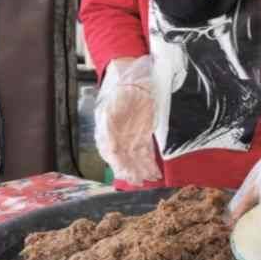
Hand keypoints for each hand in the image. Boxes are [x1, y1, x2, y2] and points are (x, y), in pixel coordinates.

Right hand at [94, 55, 161, 184]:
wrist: (129, 78)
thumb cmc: (118, 91)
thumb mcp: (110, 108)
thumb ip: (109, 127)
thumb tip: (111, 147)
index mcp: (106, 132)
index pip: (112, 154)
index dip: (119, 165)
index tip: (126, 174)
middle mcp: (118, 138)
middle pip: (124, 160)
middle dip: (132, 172)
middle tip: (140, 182)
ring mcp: (130, 137)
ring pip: (135, 159)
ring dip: (142, 170)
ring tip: (150, 180)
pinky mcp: (143, 134)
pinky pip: (145, 152)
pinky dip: (149, 163)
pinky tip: (154, 173)